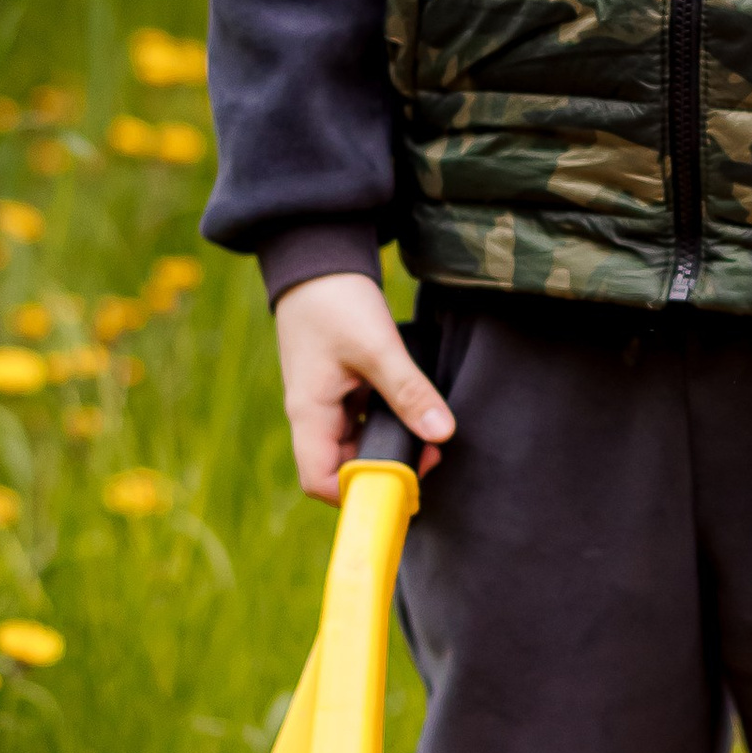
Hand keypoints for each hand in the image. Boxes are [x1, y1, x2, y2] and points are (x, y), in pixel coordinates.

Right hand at [272, 271, 453, 502]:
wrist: (317, 258)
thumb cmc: (336, 301)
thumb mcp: (377, 346)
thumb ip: (408, 391)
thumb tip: (442, 434)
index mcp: (310, 412)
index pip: (318, 480)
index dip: (355, 493)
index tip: (400, 485)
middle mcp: (312, 414)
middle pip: (339, 468)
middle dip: (382, 471)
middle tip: (429, 457)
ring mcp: (324, 401)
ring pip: (354, 445)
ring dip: (388, 448)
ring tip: (429, 437)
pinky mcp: (338, 387)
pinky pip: (360, 422)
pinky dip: (386, 425)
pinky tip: (414, 411)